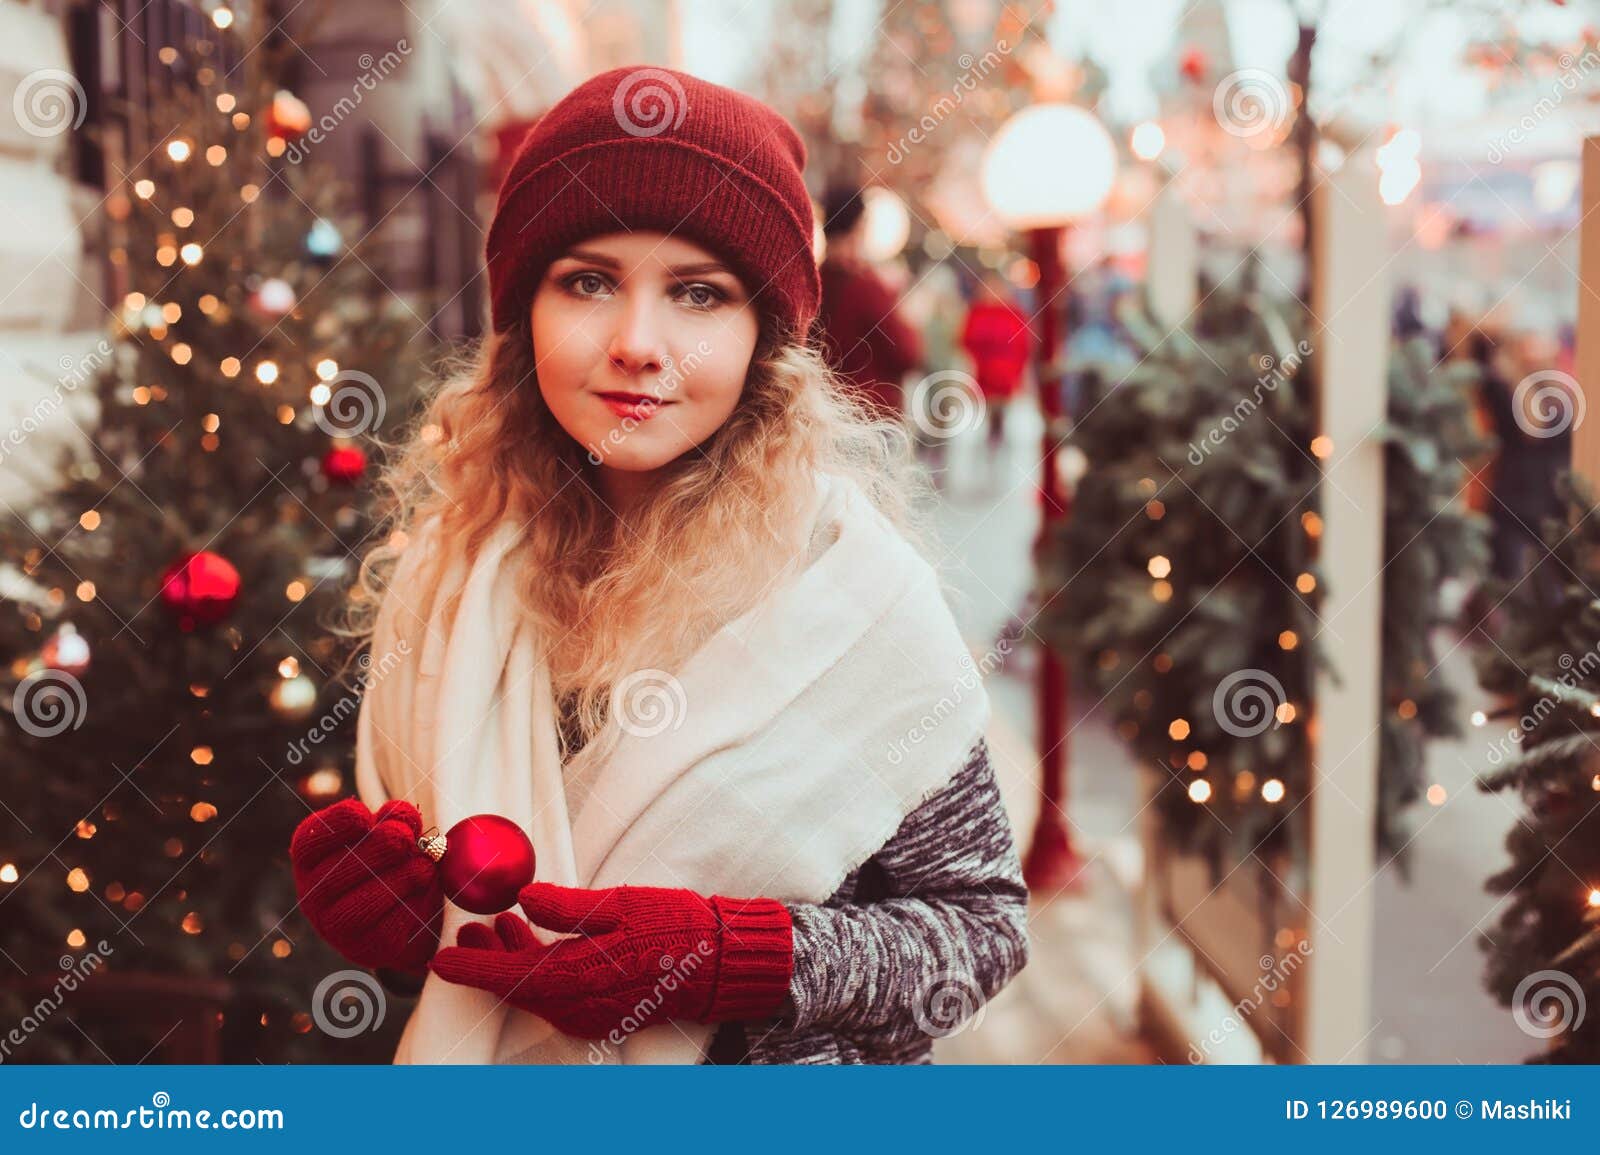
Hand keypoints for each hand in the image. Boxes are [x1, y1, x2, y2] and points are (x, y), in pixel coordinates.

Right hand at [289, 797, 442, 973]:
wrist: (412, 916)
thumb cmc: (393, 863)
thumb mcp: (393, 835)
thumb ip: (395, 820)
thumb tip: (401, 813)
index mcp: (312, 860)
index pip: (308, 842)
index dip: (335, 826)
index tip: (364, 815)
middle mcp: (313, 896)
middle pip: (336, 873)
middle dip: (376, 849)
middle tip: (405, 837)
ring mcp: (335, 926)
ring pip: (361, 904)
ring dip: (399, 878)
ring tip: (424, 865)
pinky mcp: (366, 948)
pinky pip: (388, 926)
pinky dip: (411, 903)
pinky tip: (424, 888)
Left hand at [428, 882, 793, 1039]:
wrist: (721, 963)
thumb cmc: (676, 928)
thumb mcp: (621, 905)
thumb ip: (567, 907)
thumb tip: (523, 899)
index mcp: (577, 978)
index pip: (507, 977)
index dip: (469, 967)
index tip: (438, 957)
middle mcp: (577, 1006)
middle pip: (515, 987)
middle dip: (486, 960)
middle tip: (465, 930)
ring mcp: (590, 1013)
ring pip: (535, 990)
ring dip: (513, 960)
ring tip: (496, 926)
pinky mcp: (602, 1010)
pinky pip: (556, 994)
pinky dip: (538, 968)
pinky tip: (537, 939)